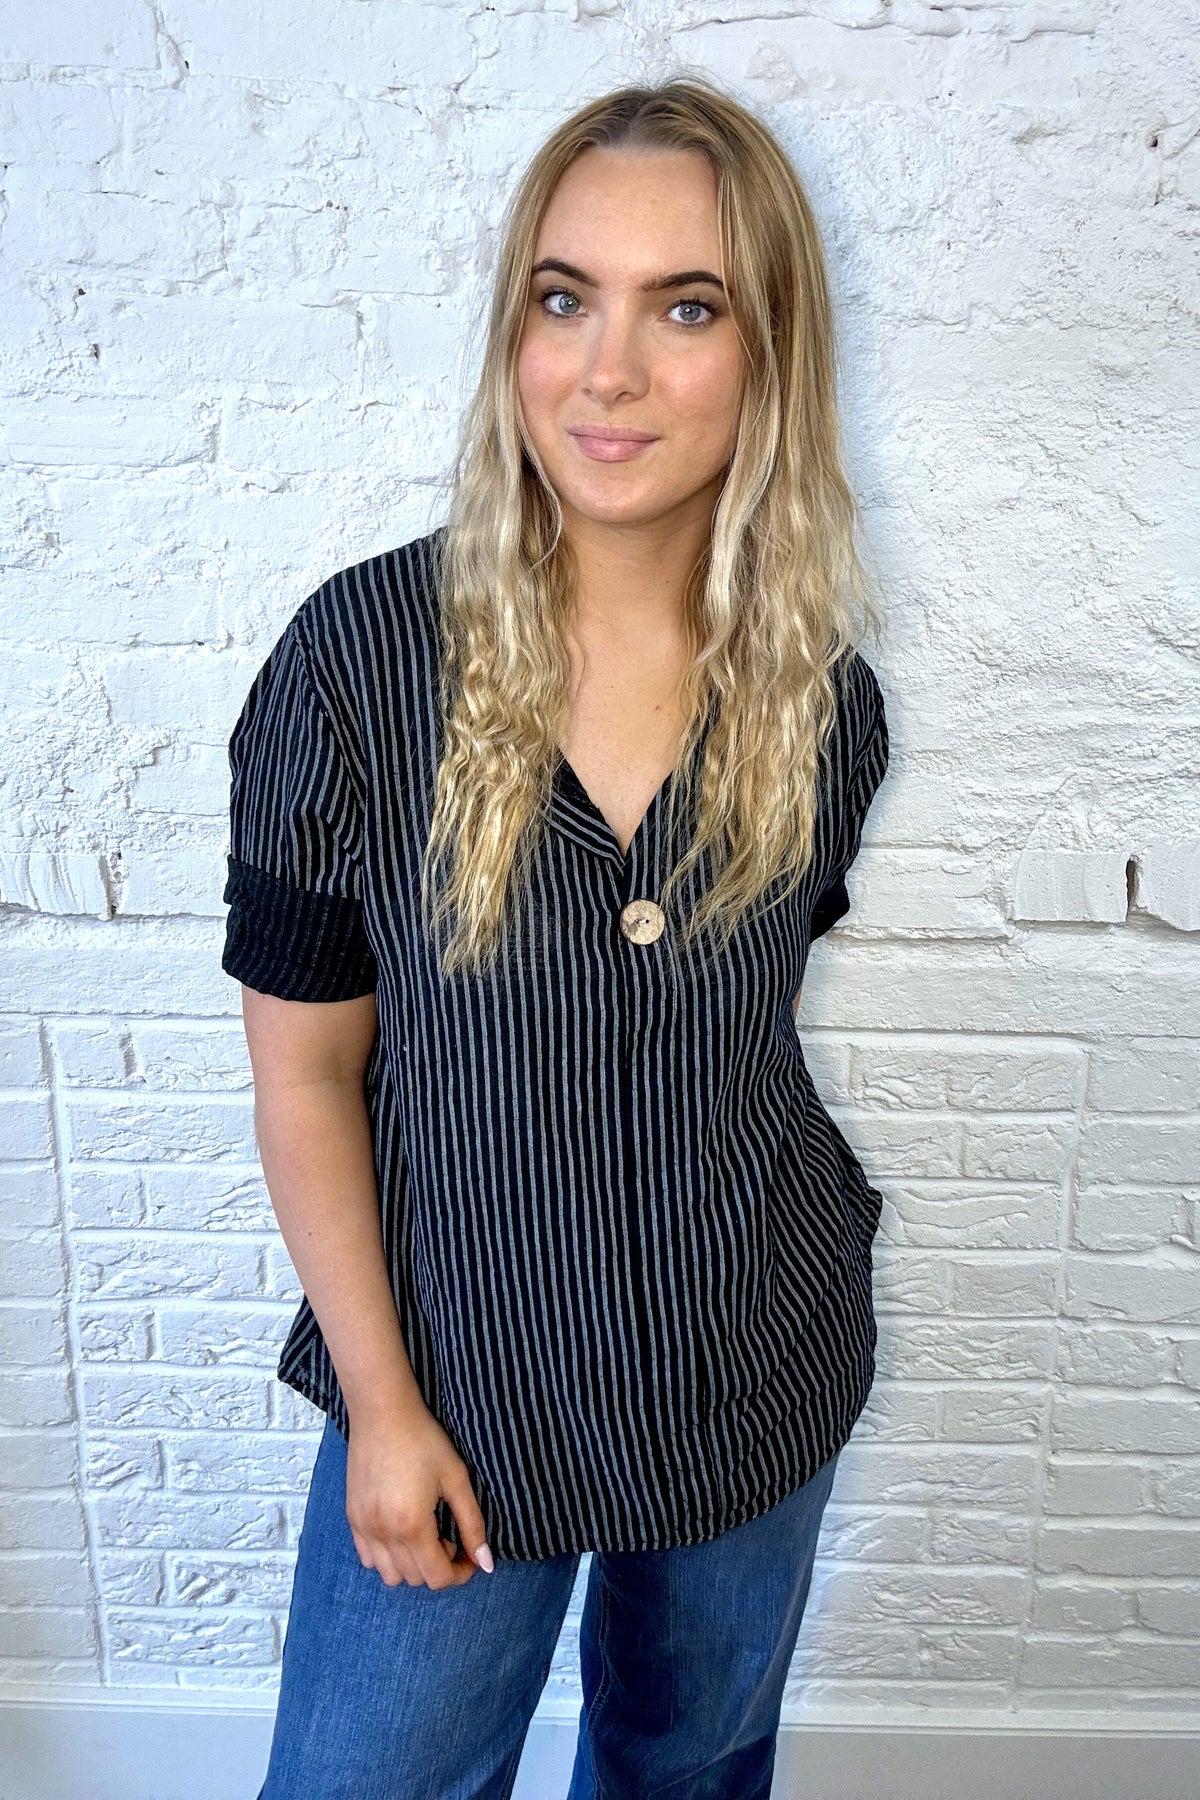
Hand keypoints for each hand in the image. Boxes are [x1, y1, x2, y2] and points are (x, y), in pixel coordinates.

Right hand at [344, 1406, 492, 1589]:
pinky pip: (369, 1558)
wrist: (383, 1414)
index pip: (438, 1578)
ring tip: (426, 1534)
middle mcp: (384, 1534)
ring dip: (412, 1566)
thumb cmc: (424, 1441)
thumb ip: (472, 1524)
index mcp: (412, 1525)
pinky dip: (388, 1557)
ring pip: (390, 1575)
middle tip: (451, 1536)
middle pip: (416, 1579)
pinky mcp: (352, 1518)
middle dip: (439, 1566)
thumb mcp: (456, 1479)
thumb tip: (486, 1563)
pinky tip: (401, 1530)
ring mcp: (363, 1528)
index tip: (470, 1556)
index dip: (460, 1573)